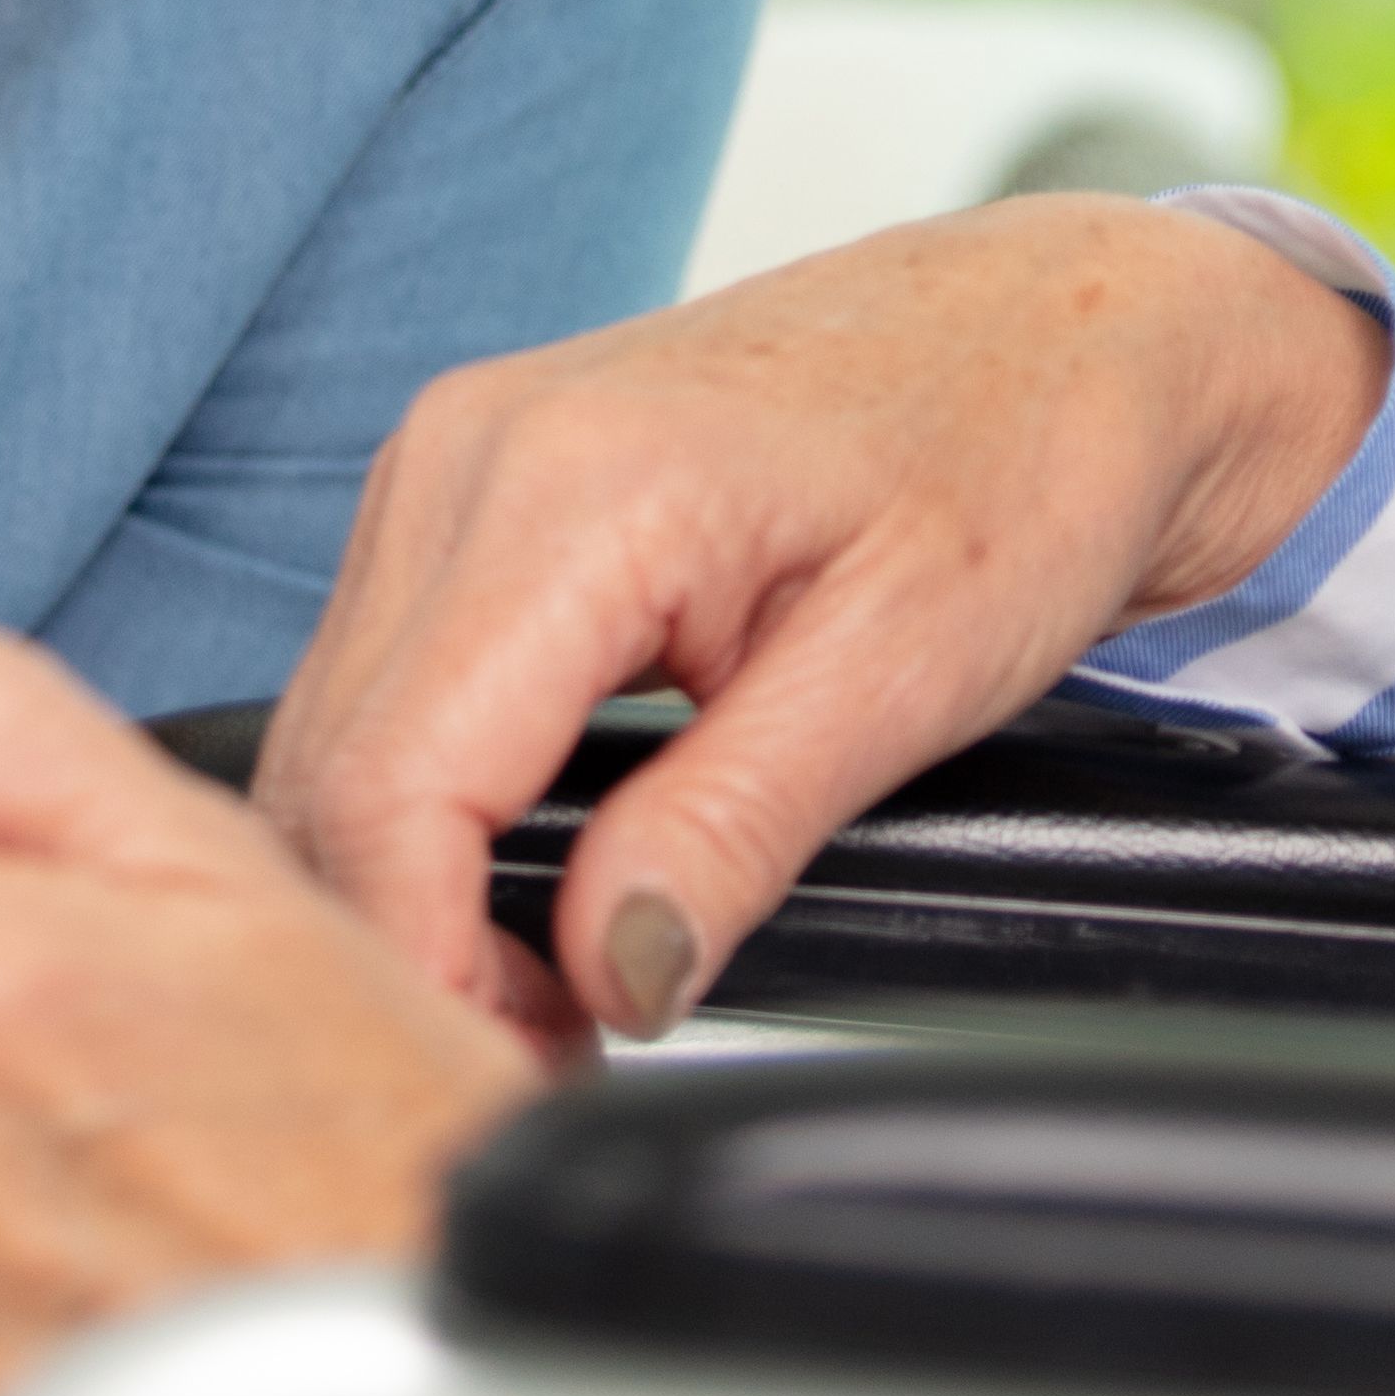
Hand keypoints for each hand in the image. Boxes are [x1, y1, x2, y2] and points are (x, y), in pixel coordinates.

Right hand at [252, 197, 1394, 1038]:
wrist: (1062, 324)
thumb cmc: (1022, 446)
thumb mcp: (908, 669)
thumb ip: (734, 828)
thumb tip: (610, 974)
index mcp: (571, 485)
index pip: (392, 789)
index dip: (434, 967)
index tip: (529, 1072)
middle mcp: (470, 451)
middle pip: (332, 778)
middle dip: (422, 948)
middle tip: (562, 1061)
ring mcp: (454, 460)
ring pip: (339, 743)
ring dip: (422, 889)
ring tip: (567, 989)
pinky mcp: (468, 492)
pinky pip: (387, 688)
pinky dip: (437, 813)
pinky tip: (542, 885)